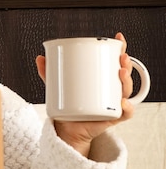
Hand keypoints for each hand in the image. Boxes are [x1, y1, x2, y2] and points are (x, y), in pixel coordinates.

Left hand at [35, 32, 133, 157]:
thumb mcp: (59, 87)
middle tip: (121, 58)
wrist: (68, 129)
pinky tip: (123, 103)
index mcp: (101, 78)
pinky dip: (127, 108)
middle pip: (124, 74)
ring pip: (126, 91)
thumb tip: (40, 59)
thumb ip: (49, 74)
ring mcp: (113, 103)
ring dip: (127, 81)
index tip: (119, 38)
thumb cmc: (67, 106)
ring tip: (120, 73)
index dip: (120, 49)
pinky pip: (125, 113)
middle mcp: (110, 89)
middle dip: (126, 63)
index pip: (114, 61)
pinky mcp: (112, 118)